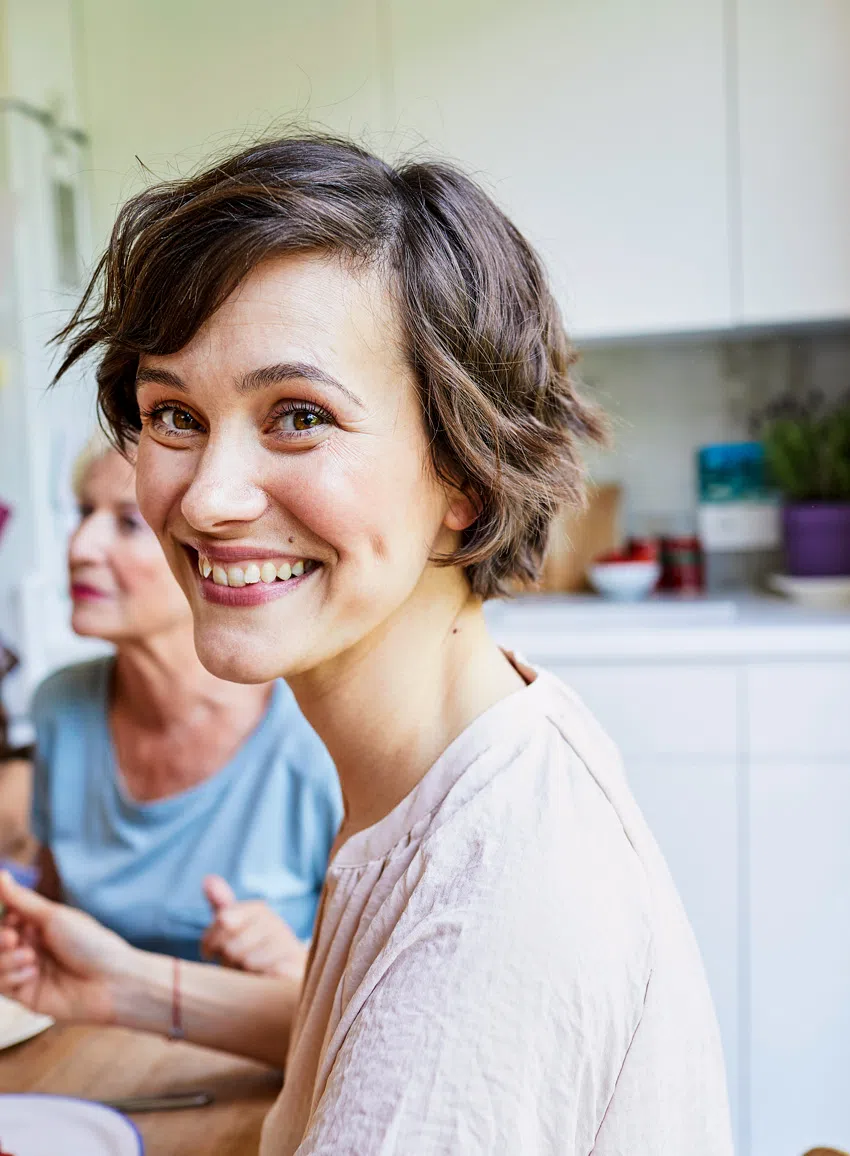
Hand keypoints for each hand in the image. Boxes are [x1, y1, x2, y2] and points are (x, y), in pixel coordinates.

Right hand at [0, 869, 135, 1022]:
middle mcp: (30, 947)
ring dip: (5, 959)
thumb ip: (21, 900)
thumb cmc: (89, 943)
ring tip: (30, 957)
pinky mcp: (26, 996)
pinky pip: (2, 986)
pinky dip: (12, 976)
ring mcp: (26, 972)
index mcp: (38, 926)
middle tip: (11, 938)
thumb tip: (1, 874)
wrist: (111, 981)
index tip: (9, 918)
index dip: (1, 918)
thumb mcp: (53, 916)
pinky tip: (34, 973)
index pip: (4, 919)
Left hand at [201, 875, 307, 979]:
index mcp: (259, 911)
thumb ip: (221, 905)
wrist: (289, 974)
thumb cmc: (254, 950)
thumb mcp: (234, 926)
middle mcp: (276, 924)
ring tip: (250, 976)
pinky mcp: (298, 970)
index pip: (223, 919)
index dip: (212, 940)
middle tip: (236, 966)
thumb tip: (208, 879)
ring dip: (243, 976)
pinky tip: (264, 980)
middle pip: (232, 945)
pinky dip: (265, 978)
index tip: (212, 952)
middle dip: (228, 962)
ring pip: (248, 961)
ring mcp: (288, 947)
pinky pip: (273, 972)